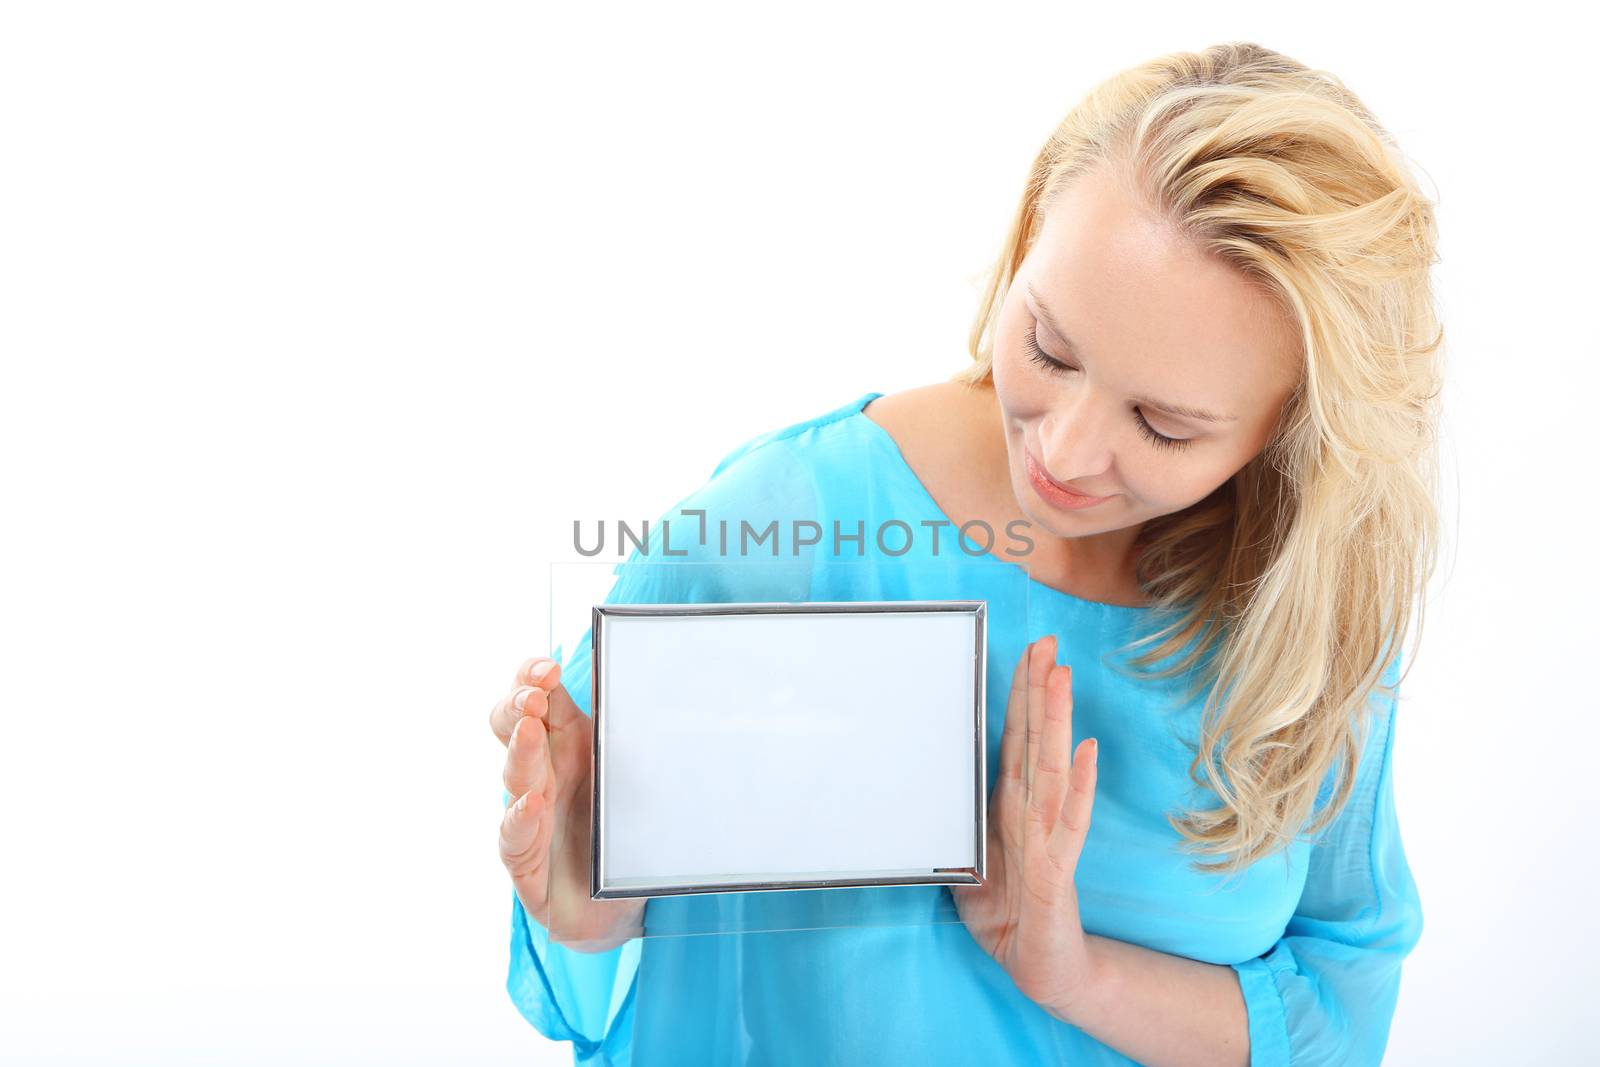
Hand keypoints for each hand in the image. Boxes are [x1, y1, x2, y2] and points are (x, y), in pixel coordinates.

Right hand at [491, 655, 643, 951]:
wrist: (616, 903)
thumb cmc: (619, 827)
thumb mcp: (633, 770)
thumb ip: (631, 724)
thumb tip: (648, 669)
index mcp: (566, 740)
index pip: (534, 694)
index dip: (531, 676)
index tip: (549, 668)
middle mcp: (542, 771)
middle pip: (512, 726)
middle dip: (518, 704)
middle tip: (534, 694)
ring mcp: (528, 814)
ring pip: (514, 774)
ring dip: (521, 750)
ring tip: (530, 730)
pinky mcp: (527, 861)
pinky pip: (514, 836)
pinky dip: (521, 817)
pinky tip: (532, 802)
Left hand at [951, 636, 1100, 1021]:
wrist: (1040, 968)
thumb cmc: (1006, 913)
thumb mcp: (962, 863)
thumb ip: (951, 827)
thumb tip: (921, 793)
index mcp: (1008, 805)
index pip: (1016, 739)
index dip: (1022, 696)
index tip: (1028, 653)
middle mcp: (1032, 811)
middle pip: (1037, 740)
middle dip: (1041, 691)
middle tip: (1048, 643)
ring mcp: (1049, 835)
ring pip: (1053, 768)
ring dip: (1058, 721)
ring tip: (1062, 677)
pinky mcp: (1058, 868)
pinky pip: (1068, 823)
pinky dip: (1077, 786)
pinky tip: (1086, 751)